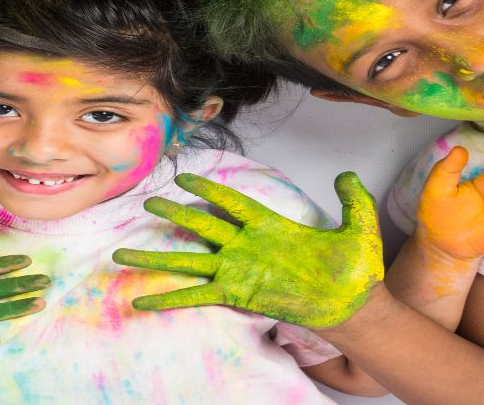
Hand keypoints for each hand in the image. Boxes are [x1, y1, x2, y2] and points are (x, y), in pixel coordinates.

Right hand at [113, 171, 383, 328]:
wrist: (355, 308)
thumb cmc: (356, 272)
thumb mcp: (358, 227)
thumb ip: (352, 199)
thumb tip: (346, 175)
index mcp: (270, 226)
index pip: (232, 201)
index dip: (208, 189)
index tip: (183, 177)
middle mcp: (247, 246)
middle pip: (201, 225)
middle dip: (174, 214)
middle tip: (147, 202)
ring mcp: (239, 270)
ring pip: (190, 258)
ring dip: (159, 255)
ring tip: (125, 252)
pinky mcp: (237, 294)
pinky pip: (196, 294)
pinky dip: (169, 297)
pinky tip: (143, 300)